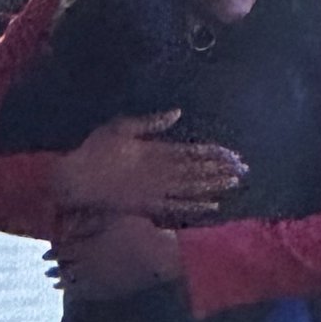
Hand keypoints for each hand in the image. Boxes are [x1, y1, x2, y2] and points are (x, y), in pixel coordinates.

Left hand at [46, 213, 181, 299]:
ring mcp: (99, 280)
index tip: (45, 256)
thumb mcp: (112, 217)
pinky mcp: (110, 290)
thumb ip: (90, 219)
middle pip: (66, 269)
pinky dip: (76, 293)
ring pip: (74, 284)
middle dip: (55, 270)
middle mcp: (89, 265)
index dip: (53, 254)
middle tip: (46, 270)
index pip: (64, 252)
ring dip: (63, 282)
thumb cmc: (138, 231)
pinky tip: (73, 292)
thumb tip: (70, 219)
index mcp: (88, 246)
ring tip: (54, 283)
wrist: (158, 257)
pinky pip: (87, 294)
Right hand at [54, 110, 247, 216]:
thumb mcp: (121, 127)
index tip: (232, 153)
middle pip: (197, 171)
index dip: (213, 154)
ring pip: (191, 189)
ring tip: (234, 183)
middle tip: (244, 169)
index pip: (191, 152)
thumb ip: (150, 122)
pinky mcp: (148, 207)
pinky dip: (195, 207)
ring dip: (214, 186)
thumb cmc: (96, 150)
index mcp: (154, 151)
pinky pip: (177, 208)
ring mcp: (155, 192)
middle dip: (221, 169)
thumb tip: (177, 113)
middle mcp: (160, 172)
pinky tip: (212, 206)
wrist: (76, 181)